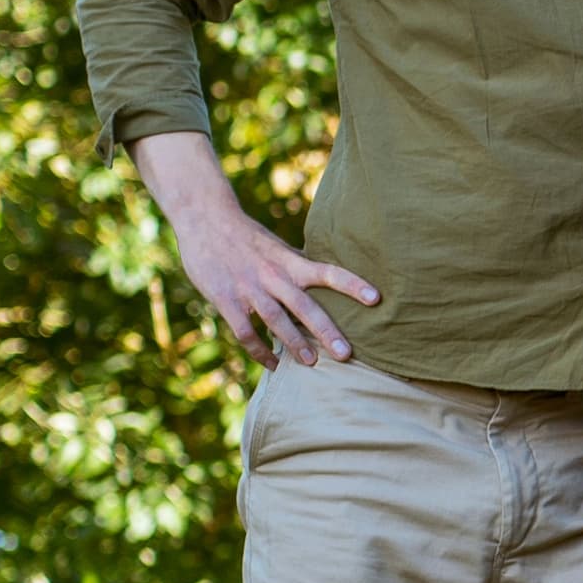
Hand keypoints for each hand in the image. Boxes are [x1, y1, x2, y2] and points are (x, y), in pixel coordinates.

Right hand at [168, 186, 378, 365]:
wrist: (205, 218)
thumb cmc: (247, 236)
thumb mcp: (278, 247)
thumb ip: (300, 265)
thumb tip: (330, 279)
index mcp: (290, 262)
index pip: (328, 272)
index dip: (353, 284)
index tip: (377, 298)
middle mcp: (273, 275)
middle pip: (305, 305)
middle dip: (326, 330)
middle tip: (346, 354)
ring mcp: (249, 288)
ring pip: (276, 320)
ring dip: (294, 344)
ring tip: (312, 363)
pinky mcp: (226, 300)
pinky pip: (245, 332)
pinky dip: (260, 351)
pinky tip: (273, 364)